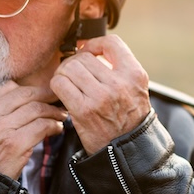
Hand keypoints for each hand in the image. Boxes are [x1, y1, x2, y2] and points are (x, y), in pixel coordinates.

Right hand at [0, 83, 67, 178]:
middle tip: (57, 99)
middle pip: (24, 94)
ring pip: (36, 109)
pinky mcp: (14, 144)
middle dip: (45, 95)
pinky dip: (54, 125)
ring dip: (53, 111)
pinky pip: (41, 126)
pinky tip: (57, 129)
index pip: (9, 87)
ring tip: (61, 115)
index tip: (41, 94)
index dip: (29, 89)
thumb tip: (20, 98)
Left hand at [51, 35, 150, 154]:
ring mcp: (101, 97)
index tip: (88, 51)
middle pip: (84, 57)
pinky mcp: (83, 110)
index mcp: (134, 75)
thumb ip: (119, 67)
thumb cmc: (127, 117)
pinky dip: (57, 86)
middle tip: (75, 74)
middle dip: (75, 63)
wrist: (126, 149)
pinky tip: (64, 94)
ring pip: (69, 68)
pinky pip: (59, 84)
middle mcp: (119, 84)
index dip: (95, 44)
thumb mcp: (135, 88)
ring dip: (64, 74)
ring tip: (69, 83)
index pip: (112, 43)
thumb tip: (88, 48)